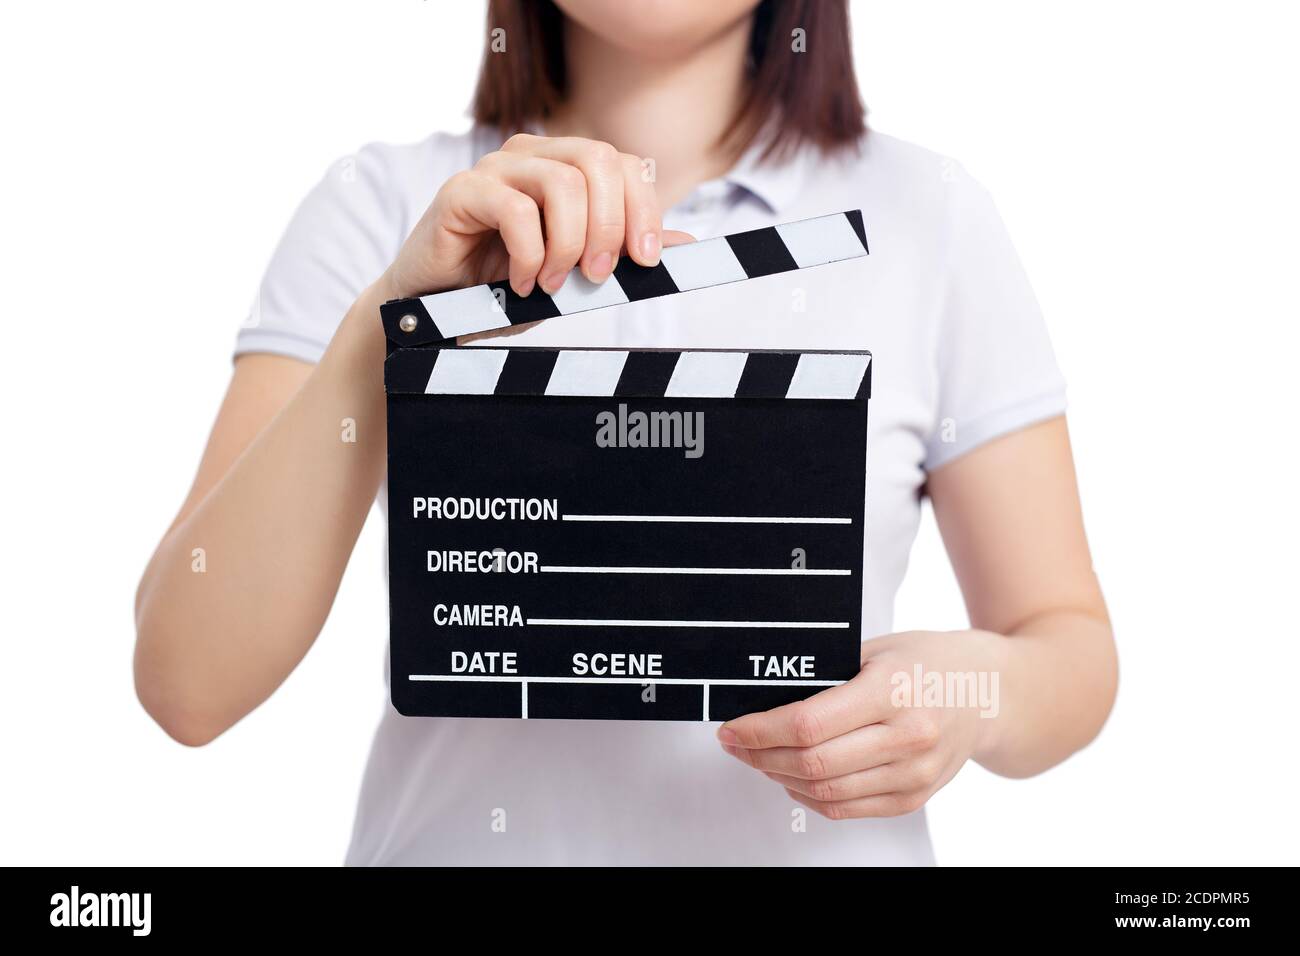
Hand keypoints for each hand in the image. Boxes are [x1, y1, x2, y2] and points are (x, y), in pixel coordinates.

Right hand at [381, 133, 693, 301]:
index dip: (644, 209)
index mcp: (564, 168)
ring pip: (562, 183)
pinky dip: (529, 255)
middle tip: (596, 277)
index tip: (646, 262)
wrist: (436, 313)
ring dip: (567, 246)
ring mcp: (495, 169)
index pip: (622, 164)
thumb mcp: (575, 276)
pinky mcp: (461, 191)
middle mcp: (532, 156)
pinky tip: (521, 283)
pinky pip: (516, 210)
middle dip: (609, 227)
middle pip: (598, 161)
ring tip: (550, 284)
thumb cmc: (504, 289)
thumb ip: (622, 254)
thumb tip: (684, 242)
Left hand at [717, 630, 1007, 818]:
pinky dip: (810, 796)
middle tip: (736, 744)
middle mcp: (908, 736)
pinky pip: (846, 807)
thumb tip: (764, 698)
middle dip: (761, 756)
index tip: (732, 728)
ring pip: (825, 791)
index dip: (759, 730)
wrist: (989, 693)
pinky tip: (793, 777)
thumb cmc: (929, 663)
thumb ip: (827, 674)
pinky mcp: (914, 797)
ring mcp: (914, 773)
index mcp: (893, 690)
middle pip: (812, 762)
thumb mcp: (877, 649)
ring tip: (759, 758)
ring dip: (779, 778)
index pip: (808, 723)